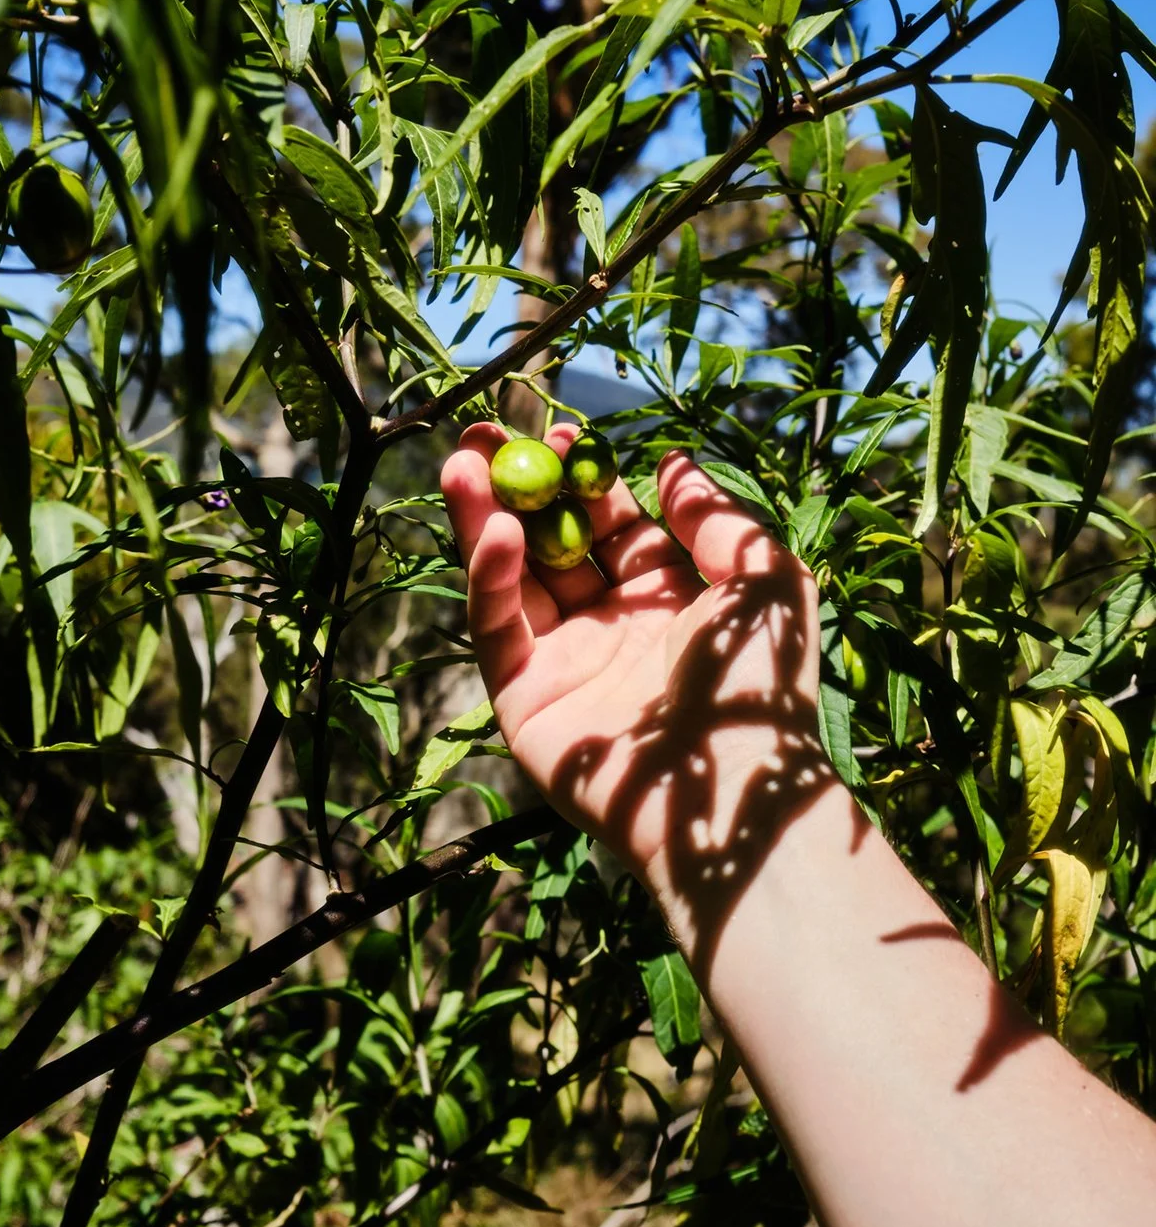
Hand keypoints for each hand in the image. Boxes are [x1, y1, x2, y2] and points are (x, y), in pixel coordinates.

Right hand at [441, 424, 835, 959]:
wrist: (731, 793)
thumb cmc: (761, 686)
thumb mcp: (765, 581)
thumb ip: (715, 519)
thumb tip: (673, 464)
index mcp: (670, 601)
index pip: (613, 525)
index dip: (586, 478)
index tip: (564, 433)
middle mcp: (613, 629)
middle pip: (552, 544)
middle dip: (519, 487)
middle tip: (483, 434)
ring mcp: (565, 666)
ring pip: (512, 579)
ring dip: (484, 518)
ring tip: (461, 462)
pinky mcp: (525, 702)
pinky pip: (499, 630)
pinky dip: (490, 579)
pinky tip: (497, 532)